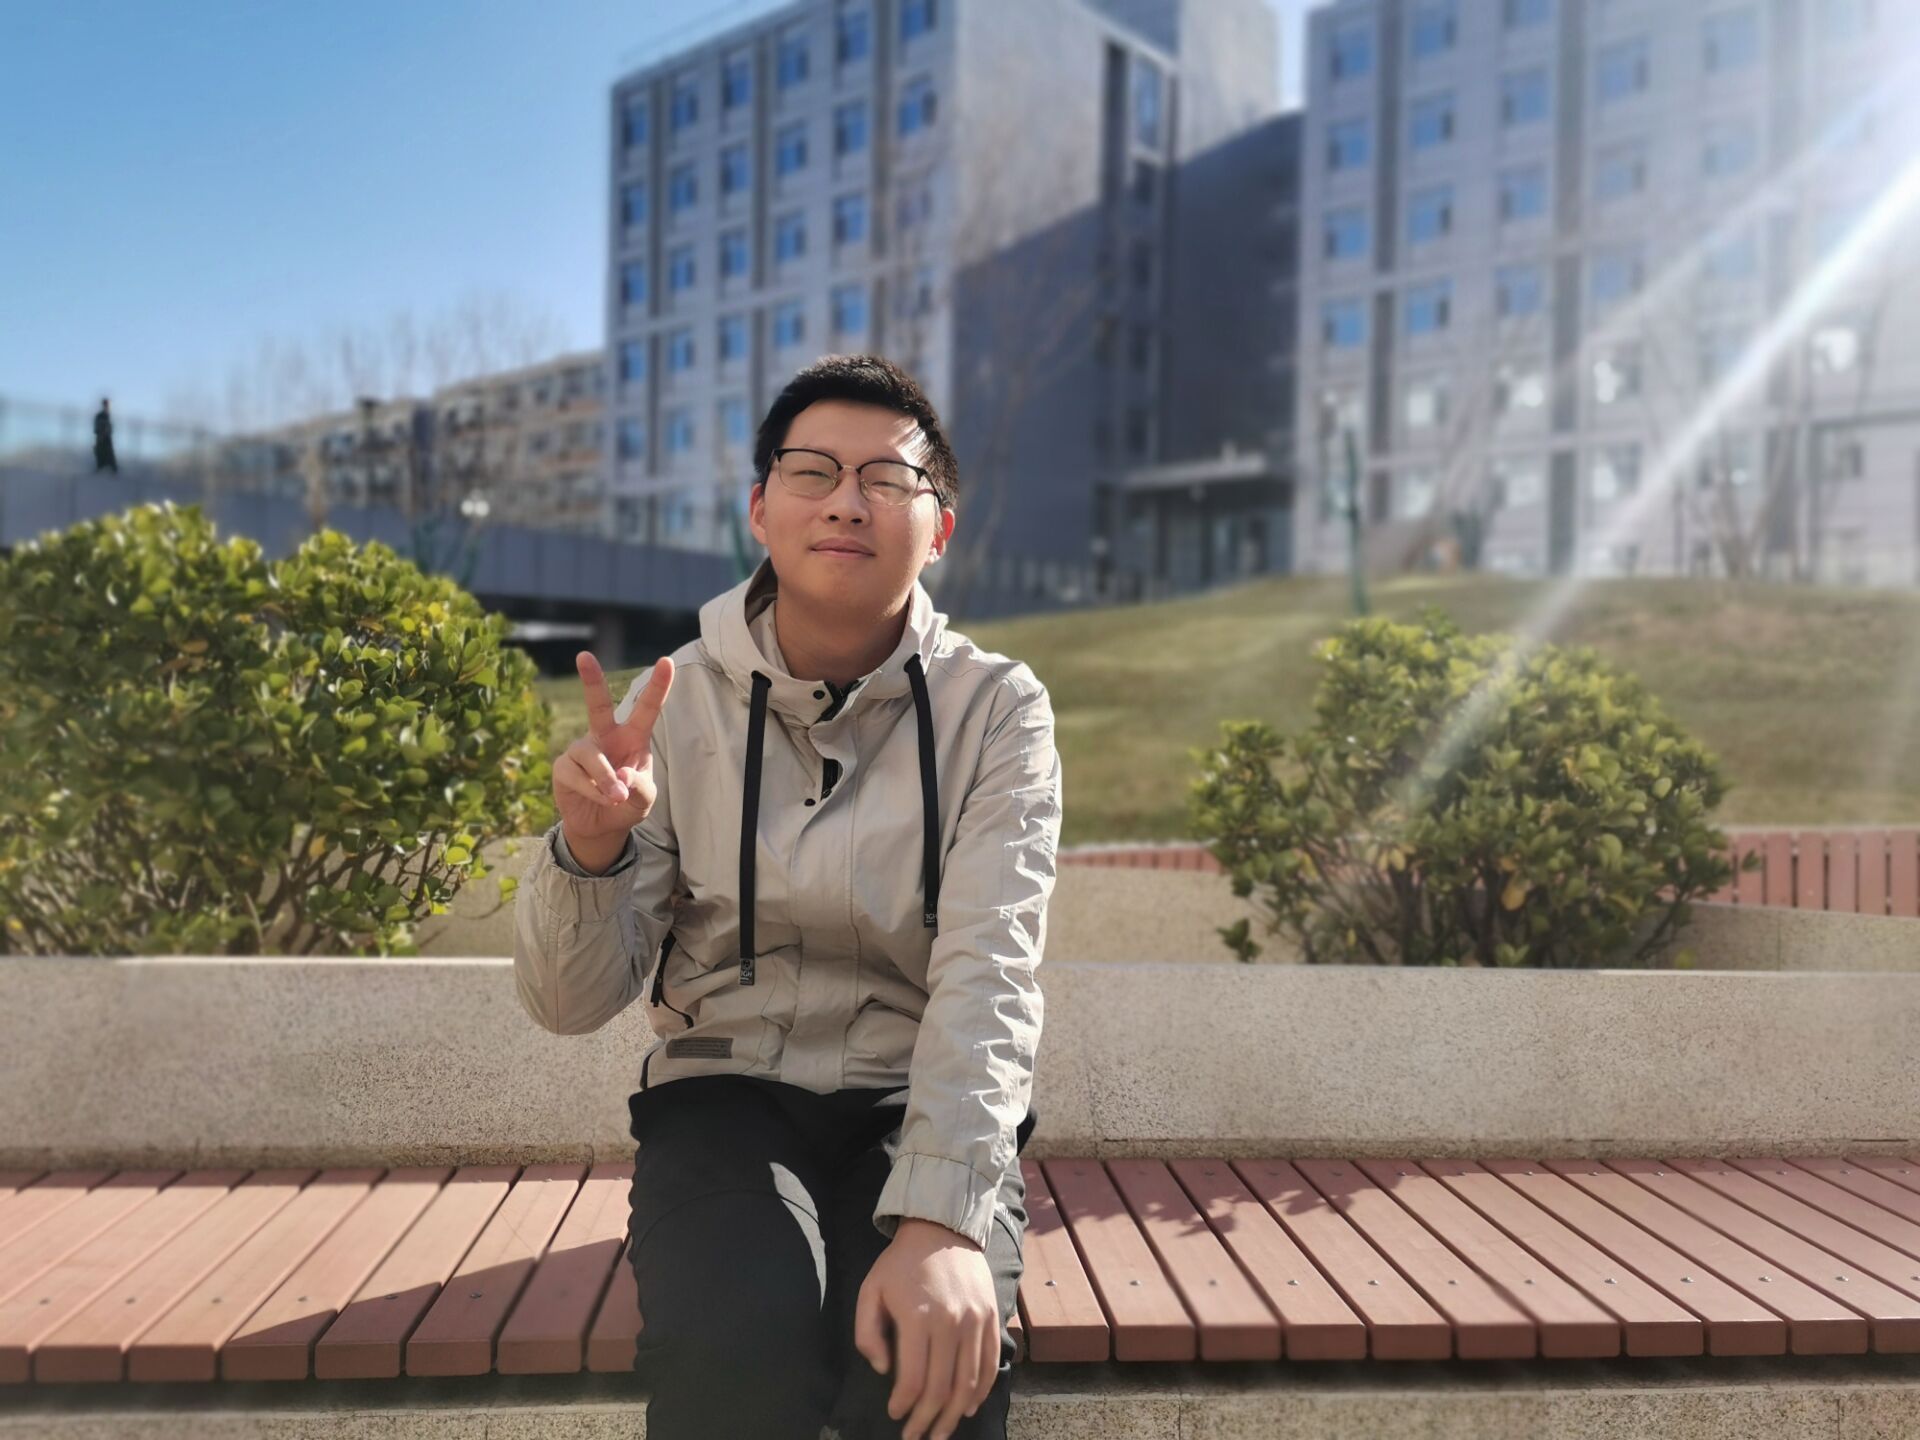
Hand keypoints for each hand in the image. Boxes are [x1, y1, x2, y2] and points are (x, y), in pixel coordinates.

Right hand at [553, 650, 673, 848]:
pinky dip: (593, 791)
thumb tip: (620, 776)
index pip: (647, 708)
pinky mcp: (564, 766)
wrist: (602, 826)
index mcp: (633, 737)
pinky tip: (600, 799)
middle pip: (598, 705)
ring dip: (606, 779)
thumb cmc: (628, 802)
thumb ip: (639, 786)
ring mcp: (582, 749)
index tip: (666, 661)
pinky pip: (576, 774)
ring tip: (616, 797)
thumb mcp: (644, 798)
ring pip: (591, 756)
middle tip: (584, 656)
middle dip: (592, 680)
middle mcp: (606, 736)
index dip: (658, 686)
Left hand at [853, 1219, 999, 1439]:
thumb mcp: (870, 1290)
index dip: (904, 1405)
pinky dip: (982, 1391)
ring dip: (955, 1415)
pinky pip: (991, 1364)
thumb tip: (884, 1370)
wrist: (942, 1229)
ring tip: (941, 1432)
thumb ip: (868, 1332)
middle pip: (943, 1388)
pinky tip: (969, 1407)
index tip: (895, 1414)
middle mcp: (952, 1322)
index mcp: (918, 1317)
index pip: (914, 1378)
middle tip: (916, 1437)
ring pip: (970, 1383)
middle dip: (927, 1420)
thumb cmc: (901, 1263)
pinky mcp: (992, 1318)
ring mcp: (977, 1321)